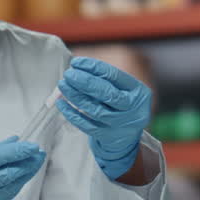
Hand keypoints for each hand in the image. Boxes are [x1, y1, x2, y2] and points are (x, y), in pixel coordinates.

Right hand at [0, 137, 45, 199]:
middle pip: (6, 176)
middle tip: (39, 153)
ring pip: (10, 188)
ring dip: (26, 174)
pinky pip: (7, 196)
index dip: (15, 153)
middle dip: (26, 164)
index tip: (31, 146)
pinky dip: (17, 185)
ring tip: (36, 162)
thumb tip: (12, 141)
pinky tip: (24, 176)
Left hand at [56, 56, 151, 179]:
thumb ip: (104, 79)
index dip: (94, 67)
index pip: (114, 76)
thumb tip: (77, 68)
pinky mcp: (107, 136)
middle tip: (68, 74)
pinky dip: (71, 113)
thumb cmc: (121, 105)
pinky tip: (61, 103)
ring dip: (75, 96)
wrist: (127, 137)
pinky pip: (86, 125)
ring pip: (94, 110)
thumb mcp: (123, 90)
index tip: (77, 62)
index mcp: (138, 92)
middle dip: (85, 82)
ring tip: (63, 85)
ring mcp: (120, 124)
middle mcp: (132, 109)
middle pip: (107, 94)